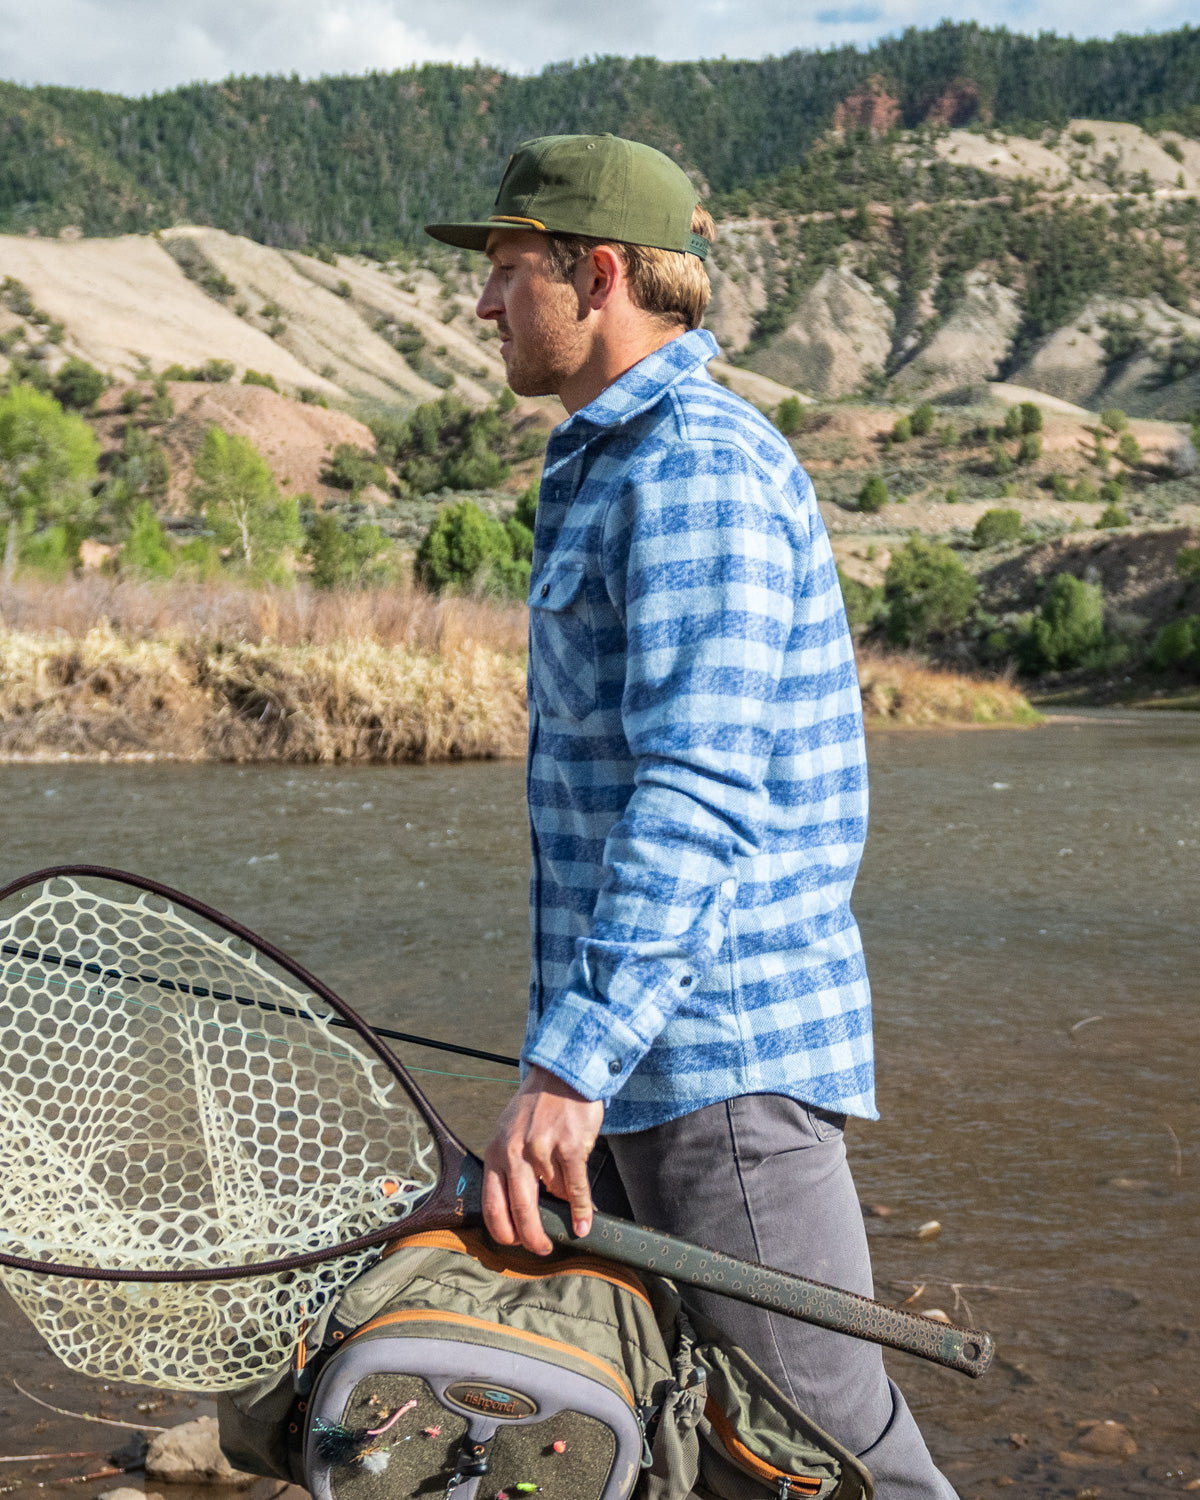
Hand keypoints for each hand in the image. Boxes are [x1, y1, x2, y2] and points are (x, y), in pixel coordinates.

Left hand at [482, 1065, 603, 1254]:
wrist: (562, 1073)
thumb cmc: (537, 1106)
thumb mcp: (511, 1133)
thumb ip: (512, 1167)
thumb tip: (524, 1208)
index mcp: (496, 1152)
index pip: (492, 1204)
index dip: (503, 1231)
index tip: (514, 1244)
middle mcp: (515, 1152)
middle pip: (519, 1210)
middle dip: (531, 1237)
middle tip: (541, 1249)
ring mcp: (542, 1149)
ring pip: (552, 1196)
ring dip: (562, 1209)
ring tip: (570, 1217)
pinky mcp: (569, 1146)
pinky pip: (575, 1188)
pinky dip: (581, 1210)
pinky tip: (584, 1223)